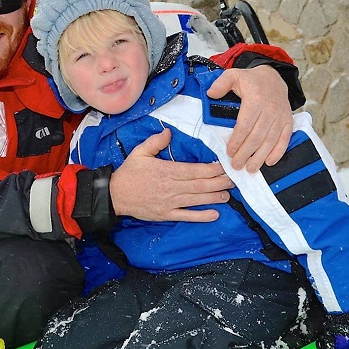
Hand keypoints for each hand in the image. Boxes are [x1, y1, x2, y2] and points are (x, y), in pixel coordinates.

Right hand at [109, 129, 233, 221]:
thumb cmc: (129, 173)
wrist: (115, 195)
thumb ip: (155, 142)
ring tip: (228, 194)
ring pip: (197, 200)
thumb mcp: (139, 152)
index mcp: (167, 171)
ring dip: (215, 197)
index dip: (213, 169)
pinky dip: (201, 216)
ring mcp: (169, 202)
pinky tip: (215, 214)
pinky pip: (187, 216)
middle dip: (219, 182)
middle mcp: (171, 187)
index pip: (195, 170)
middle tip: (234, 179)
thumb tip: (169, 132)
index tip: (225, 166)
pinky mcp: (166, 214)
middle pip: (201, 184)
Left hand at [207, 66, 292, 172]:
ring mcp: (281, 116)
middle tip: (236, 165)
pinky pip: (285, 139)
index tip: (229, 152)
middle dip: (246, 153)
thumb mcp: (234, 75)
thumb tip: (210, 94)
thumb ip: (221, 84)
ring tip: (250, 169)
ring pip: (270, 140)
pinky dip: (278, 152)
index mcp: (255, 99)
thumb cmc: (250, 80)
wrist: (274, 78)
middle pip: (257, 136)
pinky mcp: (288, 121)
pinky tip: (269, 162)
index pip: (245, 125)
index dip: (237, 141)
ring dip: (260, 157)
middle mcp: (270, 109)